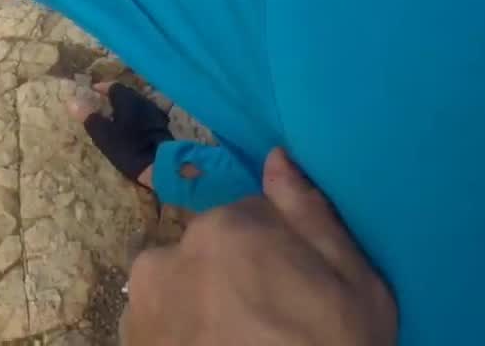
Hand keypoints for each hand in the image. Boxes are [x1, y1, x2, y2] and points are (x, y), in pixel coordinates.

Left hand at [122, 148, 396, 345]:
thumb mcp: (355, 286)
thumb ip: (312, 214)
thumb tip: (279, 157)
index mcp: (226, 228)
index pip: (253, 217)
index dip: (281, 251)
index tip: (298, 286)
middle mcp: (170, 252)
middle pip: (212, 249)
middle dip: (237, 274)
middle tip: (271, 320)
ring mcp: (143, 299)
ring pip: (181, 283)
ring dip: (203, 301)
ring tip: (240, 338)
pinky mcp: (129, 335)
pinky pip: (160, 318)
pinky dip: (179, 331)